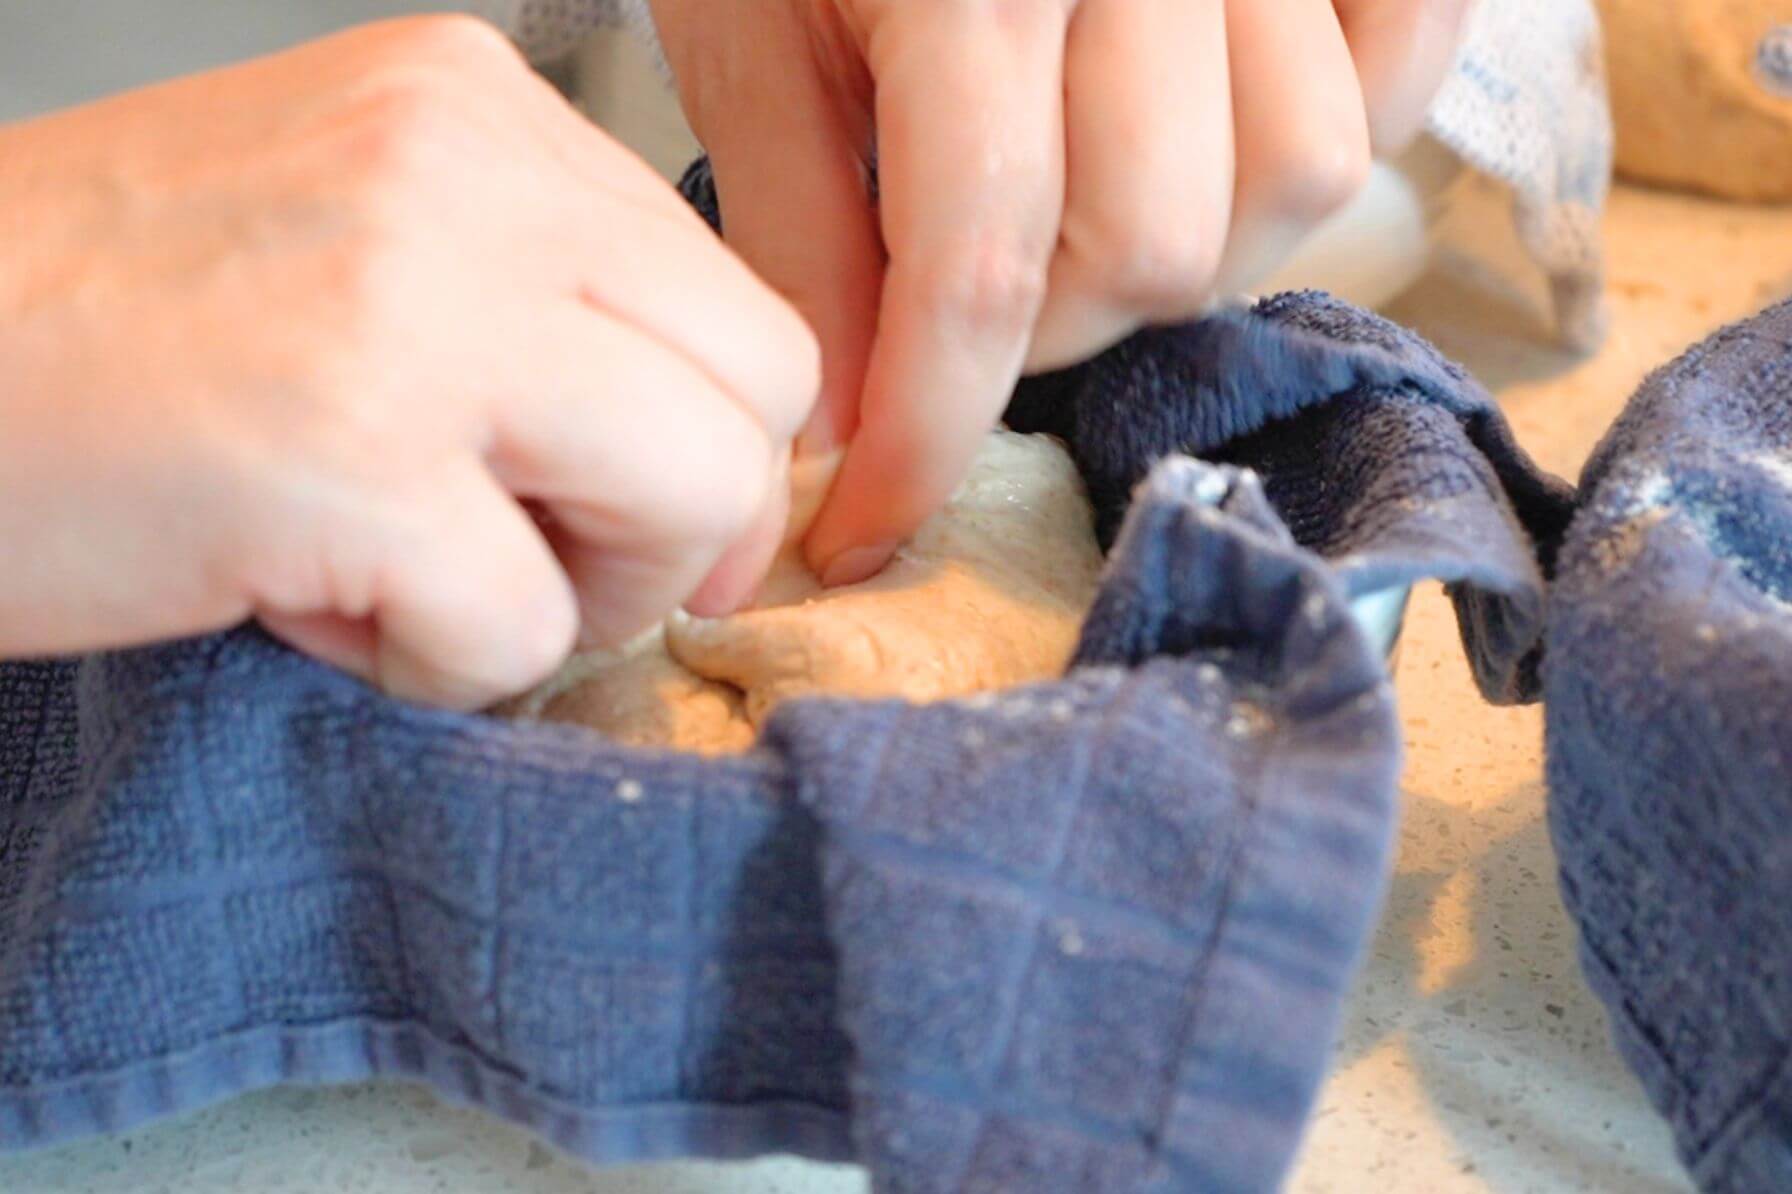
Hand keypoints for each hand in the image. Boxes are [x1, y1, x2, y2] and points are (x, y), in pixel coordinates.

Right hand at [0, 16, 818, 707]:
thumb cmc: (90, 328)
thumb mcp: (346, 237)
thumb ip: (535, 300)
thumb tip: (707, 451)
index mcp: (473, 109)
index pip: (732, 301)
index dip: (711, 444)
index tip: (627, 515)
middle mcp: (466, 172)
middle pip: (759, 389)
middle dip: (684, 525)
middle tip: (544, 564)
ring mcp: (414, 304)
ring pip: (700, 494)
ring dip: (587, 595)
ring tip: (428, 589)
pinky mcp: (346, 456)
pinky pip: (528, 628)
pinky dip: (440, 669)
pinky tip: (315, 613)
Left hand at [650, 0, 1470, 583]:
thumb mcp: (746, 21)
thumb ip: (801, 219)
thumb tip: (846, 417)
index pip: (971, 275)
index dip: (920, 440)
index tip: (865, 529)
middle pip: (1155, 245)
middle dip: (1043, 326)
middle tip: (962, 293)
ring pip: (1295, 179)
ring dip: (1176, 245)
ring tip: (1078, 202)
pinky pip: (1398, 72)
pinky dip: (1318, 132)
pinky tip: (1202, 128)